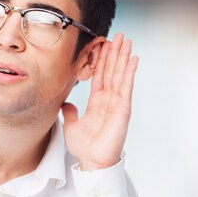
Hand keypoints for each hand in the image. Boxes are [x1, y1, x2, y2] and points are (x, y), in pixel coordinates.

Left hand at [61, 33, 138, 170]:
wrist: (92, 161)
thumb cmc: (85, 147)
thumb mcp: (71, 126)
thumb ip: (69, 113)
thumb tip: (65, 104)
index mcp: (96, 102)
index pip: (99, 76)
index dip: (101, 60)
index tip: (102, 45)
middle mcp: (108, 100)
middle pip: (111, 71)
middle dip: (114, 53)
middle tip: (117, 35)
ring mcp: (117, 103)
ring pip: (120, 75)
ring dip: (123, 57)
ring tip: (126, 41)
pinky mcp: (123, 108)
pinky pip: (126, 87)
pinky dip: (129, 73)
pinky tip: (133, 59)